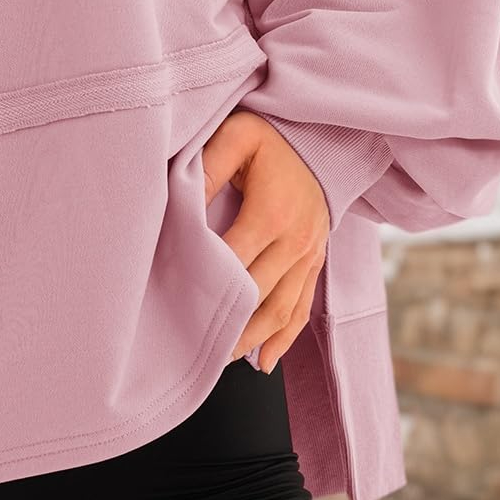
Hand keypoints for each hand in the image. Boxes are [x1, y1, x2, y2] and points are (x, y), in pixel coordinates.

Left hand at [201, 109, 330, 374]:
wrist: (322, 140)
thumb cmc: (269, 138)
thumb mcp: (237, 137)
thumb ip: (209, 167)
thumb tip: (182, 200)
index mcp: (273, 213)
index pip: (233, 259)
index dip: (206, 283)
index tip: (177, 304)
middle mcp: (296, 241)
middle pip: (257, 293)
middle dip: (226, 322)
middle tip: (190, 346)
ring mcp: (310, 256)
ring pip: (281, 310)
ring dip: (251, 338)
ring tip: (220, 361)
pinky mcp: (316, 263)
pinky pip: (303, 307)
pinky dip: (284, 337)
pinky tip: (263, 361)